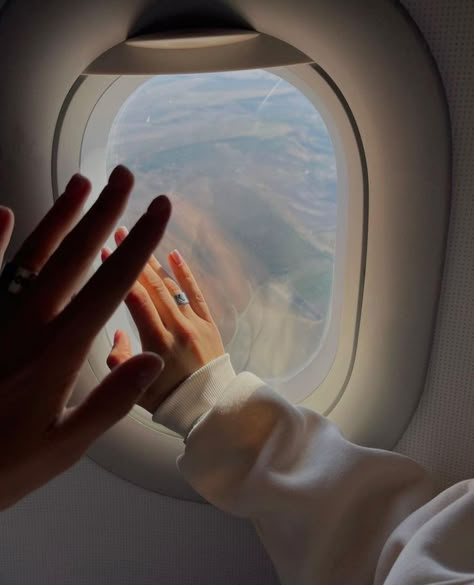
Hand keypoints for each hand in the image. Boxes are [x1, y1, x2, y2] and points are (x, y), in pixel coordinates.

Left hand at [0, 166, 170, 509]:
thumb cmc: (2, 464)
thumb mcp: (63, 446)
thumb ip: (108, 402)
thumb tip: (152, 360)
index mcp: (57, 352)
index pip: (108, 287)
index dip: (136, 246)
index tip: (157, 212)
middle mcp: (27, 324)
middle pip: (74, 258)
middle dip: (105, 214)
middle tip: (126, 177)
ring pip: (33, 255)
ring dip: (60, 216)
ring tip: (82, 183)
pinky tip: (4, 212)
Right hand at [104, 228, 224, 413]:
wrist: (213, 409)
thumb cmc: (172, 403)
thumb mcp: (136, 393)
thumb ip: (119, 362)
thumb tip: (116, 332)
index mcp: (157, 345)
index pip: (136, 301)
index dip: (119, 275)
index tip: (105, 255)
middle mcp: (178, 329)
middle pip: (154, 287)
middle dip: (135, 259)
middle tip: (119, 234)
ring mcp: (196, 325)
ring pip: (173, 287)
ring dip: (155, 262)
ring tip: (141, 241)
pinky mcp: (209, 325)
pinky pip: (197, 294)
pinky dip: (185, 274)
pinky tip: (175, 255)